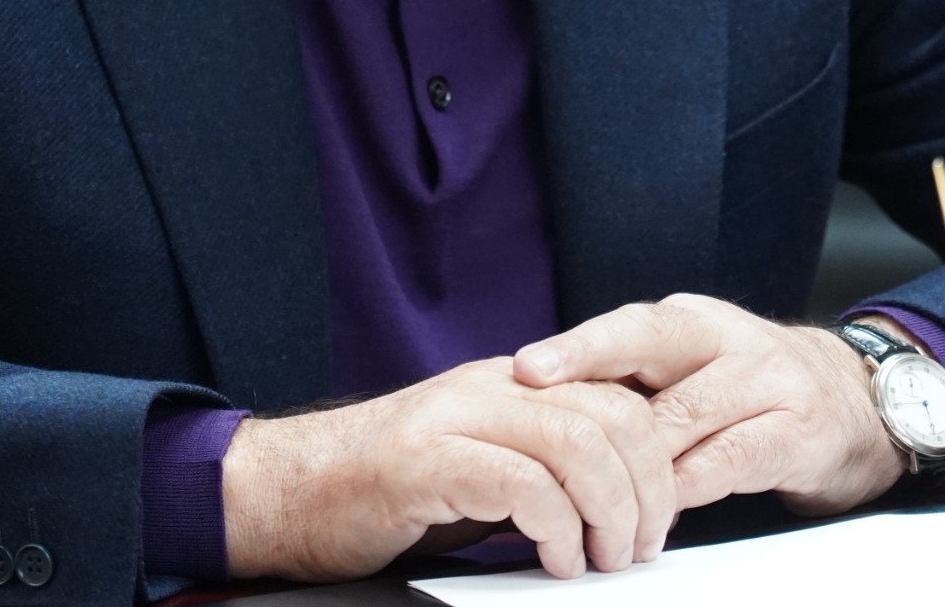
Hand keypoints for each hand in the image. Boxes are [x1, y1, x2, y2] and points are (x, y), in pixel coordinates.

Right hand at [220, 356, 677, 581]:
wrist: (282, 493)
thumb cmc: (380, 494)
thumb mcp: (478, 468)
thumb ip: (539, 466)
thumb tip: (618, 504)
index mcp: (509, 385)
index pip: (618, 394)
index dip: (657, 457)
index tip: (661, 514)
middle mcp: (489, 387)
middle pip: (613, 414)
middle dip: (648, 488)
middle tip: (641, 546)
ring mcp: (454, 417)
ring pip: (578, 442)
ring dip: (610, 511)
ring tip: (604, 558)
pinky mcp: (423, 461)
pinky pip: (520, 482)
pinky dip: (555, 527)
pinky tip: (554, 558)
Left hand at [512, 294, 904, 516]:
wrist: (857, 400)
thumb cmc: (750, 387)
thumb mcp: (694, 368)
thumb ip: (634, 381)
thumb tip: (544, 404)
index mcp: (693, 322)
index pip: (628, 326)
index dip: (577, 347)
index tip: (526, 368)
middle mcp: (729, 340)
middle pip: (653, 357)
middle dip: (592, 387)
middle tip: (545, 418)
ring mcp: (769, 383)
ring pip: (685, 418)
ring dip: (634, 459)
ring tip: (588, 489)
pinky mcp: (798, 432)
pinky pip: (730, 460)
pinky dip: (688, 487)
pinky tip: (658, 509)